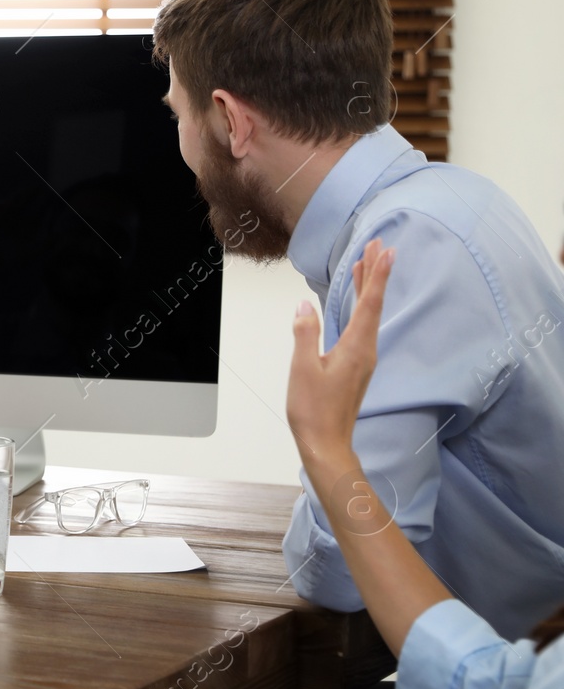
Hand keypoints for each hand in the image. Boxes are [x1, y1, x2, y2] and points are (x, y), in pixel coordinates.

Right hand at [286, 237, 394, 463]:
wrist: (325, 443)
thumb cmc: (313, 410)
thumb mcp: (303, 369)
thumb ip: (304, 334)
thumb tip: (303, 306)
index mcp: (355, 348)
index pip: (369, 304)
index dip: (376, 275)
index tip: (384, 251)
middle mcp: (365, 350)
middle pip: (373, 304)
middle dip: (375, 274)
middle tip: (379, 245)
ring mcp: (362, 358)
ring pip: (368, 315)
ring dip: (368, 288)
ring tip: (366, 264)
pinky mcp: (355, 365)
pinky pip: (362, 327)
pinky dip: (361, 307)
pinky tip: (356, 303)